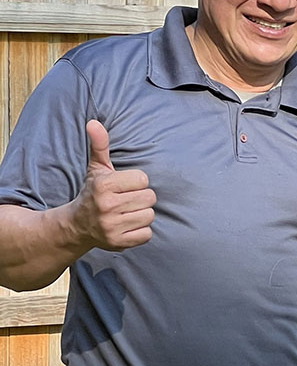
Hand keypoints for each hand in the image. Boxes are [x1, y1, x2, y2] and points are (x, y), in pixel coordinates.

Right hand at [71, 120, 155, 250]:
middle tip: (126, 201)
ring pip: (150, 216)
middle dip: (141, 198)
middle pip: (150, 198)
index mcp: (104, 185)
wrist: (77, 226)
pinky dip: (140, 231)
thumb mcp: (96, 169)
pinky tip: (127, 225)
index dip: (137, 183)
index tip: (123, 187)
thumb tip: (94, 122)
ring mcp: (112, 226)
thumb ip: (100, 146)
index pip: (143, 179)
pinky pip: (147, 234)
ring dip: (141, 214)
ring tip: (126, 213)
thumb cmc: (94, 193)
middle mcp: (106, 206)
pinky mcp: (118, 242)